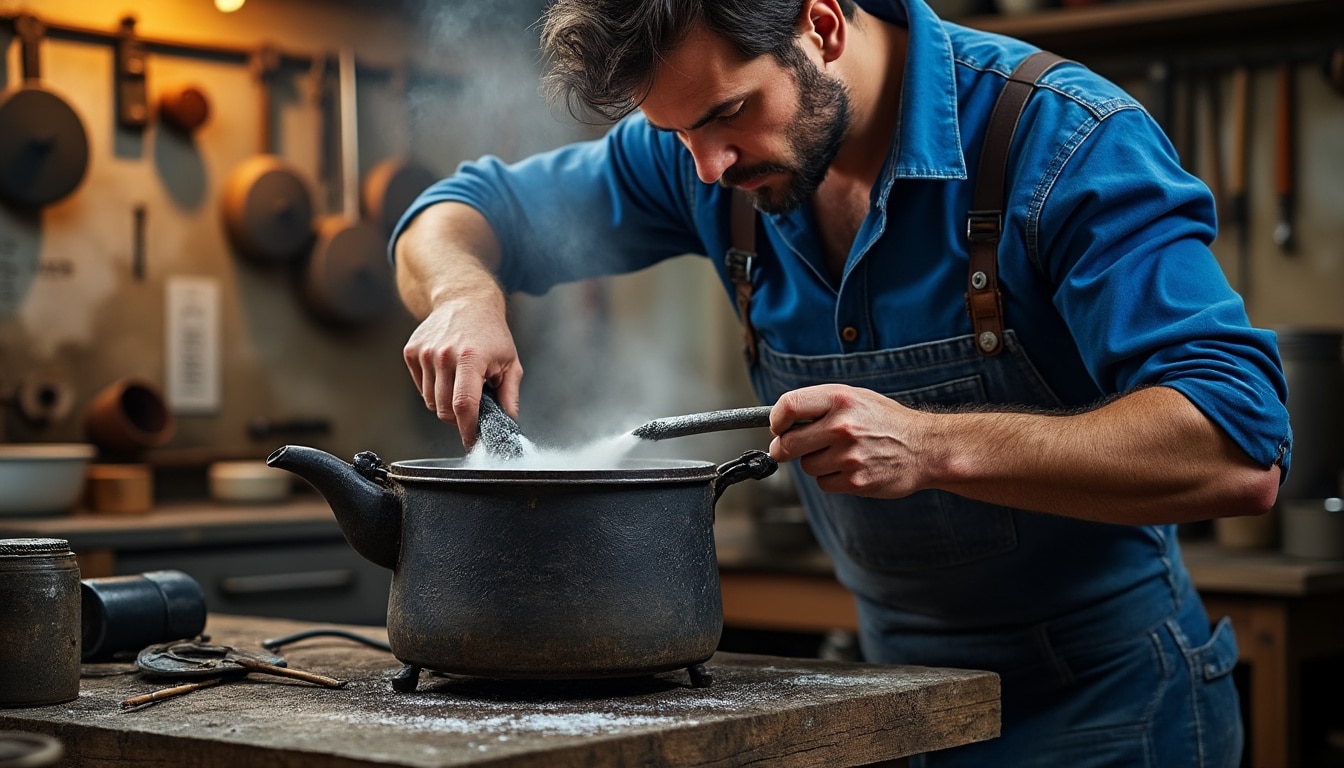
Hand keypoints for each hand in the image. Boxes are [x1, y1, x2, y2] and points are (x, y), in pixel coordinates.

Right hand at [402, 300, 522, 448]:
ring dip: (445, 403)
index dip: (468, 429)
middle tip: (472, 408)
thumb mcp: (511, 362)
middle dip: (458, 418)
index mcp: (470, 358)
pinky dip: (434, 389)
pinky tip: (447, 374)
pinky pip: (421, 387)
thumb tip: (508, 423)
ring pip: (430, 401)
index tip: (472, 442)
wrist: (465, 301)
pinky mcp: (412, 352)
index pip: (464, 405)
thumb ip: (509, 395)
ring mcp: (425, 353)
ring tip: (461, 385)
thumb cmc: (491, 333)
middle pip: (444, 409)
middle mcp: (443, 355)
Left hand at [767, 384, 928, 497]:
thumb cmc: (886, 421)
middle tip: (791, 447)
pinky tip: (850, 468)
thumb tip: (781, 420)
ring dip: (815, 463)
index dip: (776, 420)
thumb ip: (820, 405)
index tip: (778, 427)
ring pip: (806, 466)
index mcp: (840, 399)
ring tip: (840, 454)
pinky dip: (831, 479)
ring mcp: (848, 456)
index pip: (788, 406)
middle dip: (784, 448)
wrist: (926, 448)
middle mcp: (842, 426)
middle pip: (787, 444)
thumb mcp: (855, 398)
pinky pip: (823, 483)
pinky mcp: (855, 481)